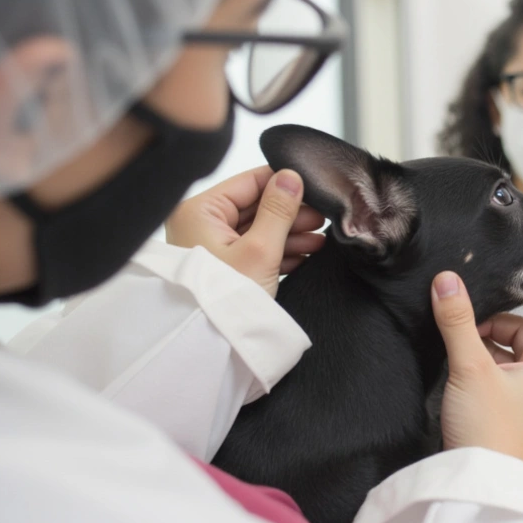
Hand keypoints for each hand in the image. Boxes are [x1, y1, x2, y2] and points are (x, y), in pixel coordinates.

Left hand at [166, 166, 325, 296]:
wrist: (211, 347)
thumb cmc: (225, 299)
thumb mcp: (260, 250)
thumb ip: (278, 210)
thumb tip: (291, 176)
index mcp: (200, 210)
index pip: (249, 182)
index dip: (284, 184)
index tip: (313, 188)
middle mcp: (201, 223)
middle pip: (255, 206)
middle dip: (291, 214)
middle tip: (322, 218)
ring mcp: (211, 246)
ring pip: (258, 228)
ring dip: (290, 234)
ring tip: (320, 240)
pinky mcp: (223, 266)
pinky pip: (255, 249)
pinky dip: (280, 251)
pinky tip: (306, 253)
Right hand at [431, 271, 522, 462]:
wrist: (479, 485)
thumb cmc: (487, 432)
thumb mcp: (470, 367)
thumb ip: (457, 321)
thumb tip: (447, 281)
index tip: (504, 284)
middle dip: (494, 324)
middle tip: (464, 327)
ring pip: (509, 355)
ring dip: (484, 346)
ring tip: (458, 351)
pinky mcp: (509, 413)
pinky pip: (499, 377)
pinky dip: (481, 367)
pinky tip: (459, 372)